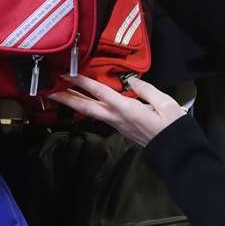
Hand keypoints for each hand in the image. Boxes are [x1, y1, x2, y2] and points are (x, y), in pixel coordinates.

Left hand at [47, 74, 191, 146]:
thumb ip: (146, 89)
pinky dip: (86, 107)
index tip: (68, 74)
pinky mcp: (119, 128)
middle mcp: (116, 118)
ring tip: (59, 95)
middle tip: (49, 90)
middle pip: (86, 107)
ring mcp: (116, 125)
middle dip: (66, 98)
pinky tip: (81, 102)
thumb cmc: (173, 127)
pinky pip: (98, 115)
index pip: (100, 92)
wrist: (175, 151)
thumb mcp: (165, 103)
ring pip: (90, 112)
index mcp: (127, 109)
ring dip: (74, 103)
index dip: (83, 82)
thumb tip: (131, 80)